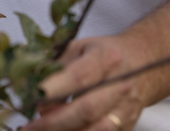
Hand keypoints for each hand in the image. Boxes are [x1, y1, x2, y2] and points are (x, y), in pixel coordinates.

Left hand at [23, 36, 145, 130]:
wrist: (139, 63)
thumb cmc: (101, 54)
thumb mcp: (78, 47)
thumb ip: (56, 66)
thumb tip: (32, 88)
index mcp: (106, 58)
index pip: (80, 77)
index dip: (55, 89)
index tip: (33, 97)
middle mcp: (121, 85)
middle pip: (88, 109)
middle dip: (54, 121)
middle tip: (29, 126)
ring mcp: (127, 109)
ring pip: (96, 130)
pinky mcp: (127, 126)